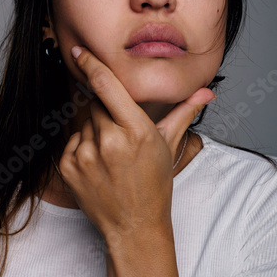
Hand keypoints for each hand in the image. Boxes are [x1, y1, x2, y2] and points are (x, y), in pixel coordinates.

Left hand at [59, 46, 214, 243]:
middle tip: (120, 132)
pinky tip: (98, 162)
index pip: (107, 85)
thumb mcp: (169, 145)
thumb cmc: (155, 183)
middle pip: (94, 104)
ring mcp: (85, 156)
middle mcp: (108, 141)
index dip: (91, 63)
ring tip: (111, 152)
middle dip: (105, 110)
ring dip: (94, 129)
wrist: (134, 226)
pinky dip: (82, 146)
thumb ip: (185, 112)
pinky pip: (71, 141)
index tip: (79, 50)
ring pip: (82, 122)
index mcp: (136, 131)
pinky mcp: (68, 168)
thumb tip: (207, 91)